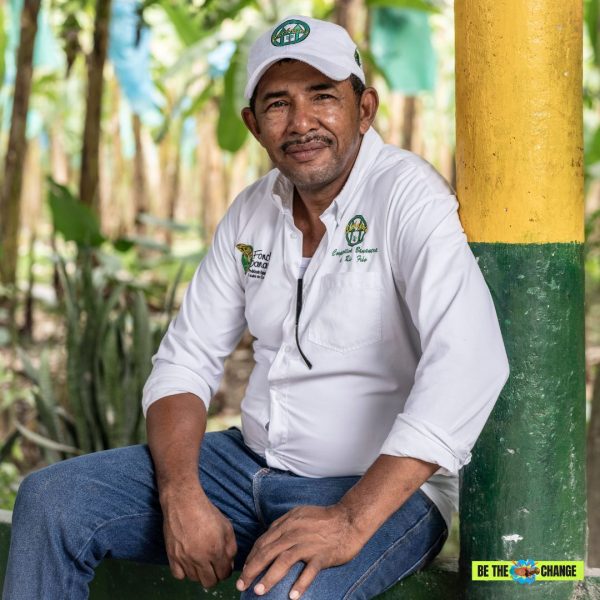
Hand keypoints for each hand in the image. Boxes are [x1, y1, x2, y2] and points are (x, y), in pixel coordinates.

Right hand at [160, 484, 236, 586]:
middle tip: (213, 566)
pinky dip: (185, 572)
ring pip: (194, 579)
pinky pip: (179, 575)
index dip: (226, 571)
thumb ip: (231, 547)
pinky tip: (188, 562)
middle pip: (209, 582)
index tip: (224, 566)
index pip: (224, 574)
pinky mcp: (172, 556)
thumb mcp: (226, 526)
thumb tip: (230, 563)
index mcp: (215, 550)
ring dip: (200, 573)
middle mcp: (200, 558)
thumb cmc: (207, 512)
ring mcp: (184, 559)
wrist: (184, 503)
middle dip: (215, 576)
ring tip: (201, 561)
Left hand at [236, 504, 364, 597]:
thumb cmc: (325, 518)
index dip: (251, 557)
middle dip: (252, 569)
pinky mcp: (323, 555)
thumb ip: (284, 525)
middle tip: (242, 585)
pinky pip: (310, 571)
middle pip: (268, 551)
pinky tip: (292, 596)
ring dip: (269, 577)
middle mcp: (295, 532)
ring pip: (284, 560)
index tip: (244, 571)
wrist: (349, 518)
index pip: (263, 541)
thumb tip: (268, 538)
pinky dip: (300, 584)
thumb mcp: (300, 514)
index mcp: (288, 523)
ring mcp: (309, 544)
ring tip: (258, 591)